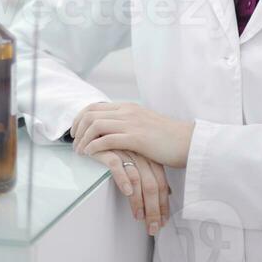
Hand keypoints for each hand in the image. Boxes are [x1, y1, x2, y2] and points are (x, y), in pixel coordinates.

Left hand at [71, 101, 194, 168]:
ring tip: (80, 152)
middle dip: (78, 129)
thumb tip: (113, 131)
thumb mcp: (143, 124)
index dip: (80, 118)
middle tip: (74, 144)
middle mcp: (127, 111)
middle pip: (91, 114)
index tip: (74, 132)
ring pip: (96, 125)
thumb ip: (128, 123)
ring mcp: (131, 123)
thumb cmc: (167, 137)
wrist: (187, 141)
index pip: (95, 106)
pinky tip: (90, 154)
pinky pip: (107, 139)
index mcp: (127, 106)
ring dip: (83, 139)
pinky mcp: (136, 138)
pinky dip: (94, 147)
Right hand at [87, 148, 170, 237]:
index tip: (162, 221)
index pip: (161, 182)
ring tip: (138, 216)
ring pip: (136, 178)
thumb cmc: (119, 143)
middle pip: (151, 184)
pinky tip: (126, 192)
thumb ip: (151, 172)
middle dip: (153, 209)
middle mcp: (138, 152)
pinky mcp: (107, 147)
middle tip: (152, 227)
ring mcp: (123, 150)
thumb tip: (168, 192)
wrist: (96, 125)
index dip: (163, 203)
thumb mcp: (138, 156)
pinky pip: (116, 164)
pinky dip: (122, 179)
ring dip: (138, 201)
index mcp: (148, 154)